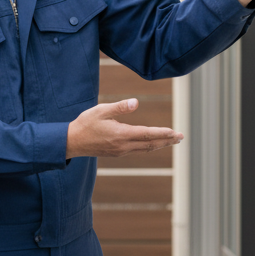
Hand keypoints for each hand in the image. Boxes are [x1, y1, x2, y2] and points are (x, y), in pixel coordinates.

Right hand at [66, 99, 182, 158]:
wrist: (73, 142)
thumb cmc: (86, 123)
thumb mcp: (101, 110)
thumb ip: (119, 107)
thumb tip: (136, 102)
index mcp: (121, 134)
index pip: (147, 134)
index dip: (163, 133)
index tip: (176, 133)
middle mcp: (124, 145)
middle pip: (150, 144)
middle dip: (167, 140)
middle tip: (181, 137)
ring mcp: (121, 151)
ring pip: (145, 149)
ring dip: (160, 144)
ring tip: (171, 141)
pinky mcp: (117, 153)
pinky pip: (138, 150)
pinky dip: (149, 146)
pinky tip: (152, 143)